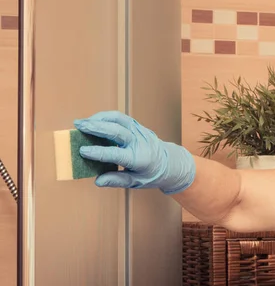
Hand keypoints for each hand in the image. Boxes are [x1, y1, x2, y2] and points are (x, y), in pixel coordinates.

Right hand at [73, 111, 195, 194]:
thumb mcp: (136, 182)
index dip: (99, 152)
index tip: (82, 150)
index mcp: (139, 159)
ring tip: (82, 122)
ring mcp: (140, 132)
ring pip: (119, 119)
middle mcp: (140, 142)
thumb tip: (98, 182)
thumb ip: (117, 180)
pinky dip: (106, 117)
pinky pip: (121, 118)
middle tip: (78, 126)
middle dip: (96, 127)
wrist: (170, 163)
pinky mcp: (138, 126)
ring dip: (99, 118)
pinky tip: (94, 121)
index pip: (116, 154)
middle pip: (117, 131)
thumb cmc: (151, 174)